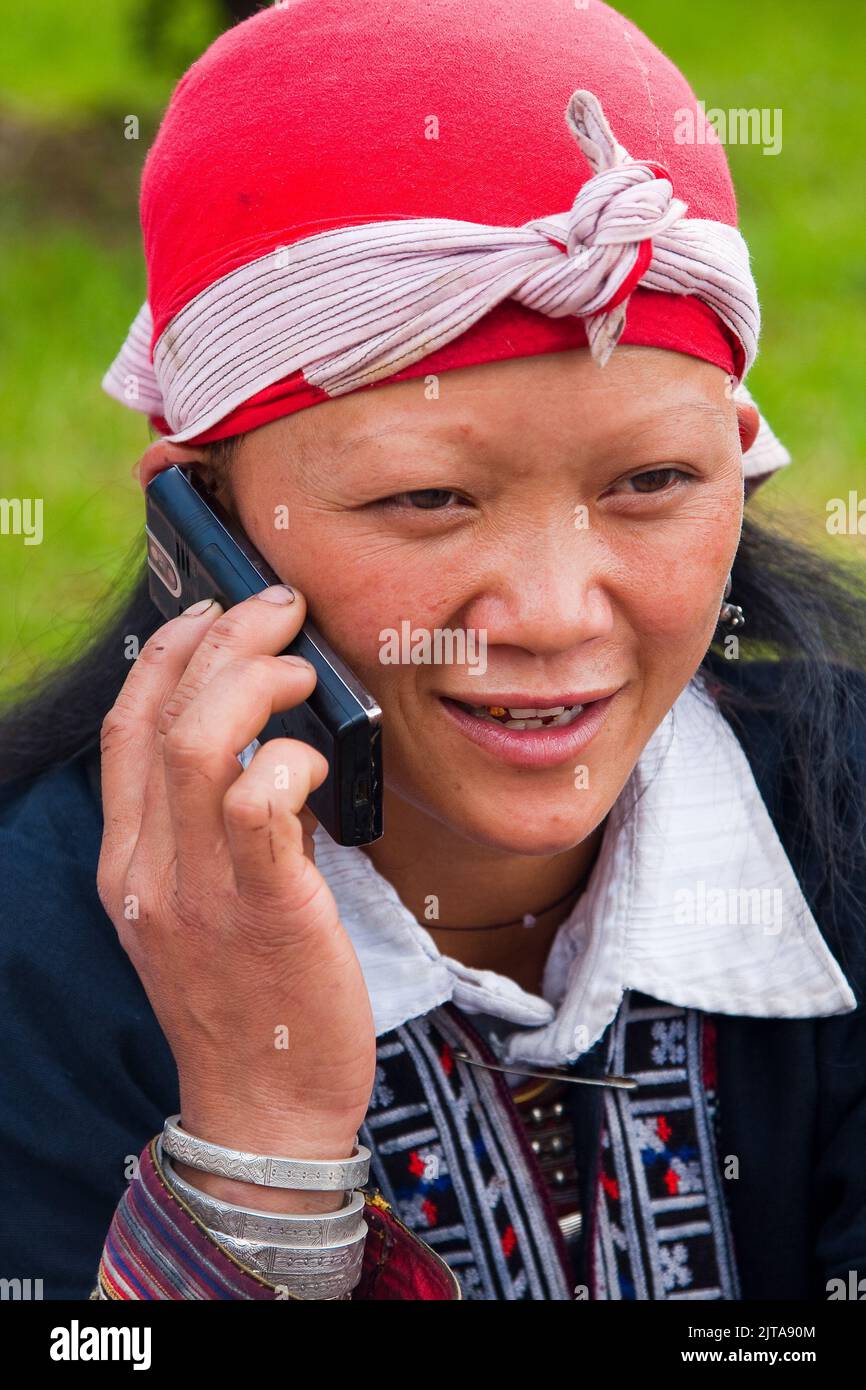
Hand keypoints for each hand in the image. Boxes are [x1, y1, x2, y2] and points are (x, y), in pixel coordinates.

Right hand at [97, 584, 377, 1207]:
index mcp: (129, 865)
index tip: (206, 614)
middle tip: (277, 608)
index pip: (124, 730)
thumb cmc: (249, 999)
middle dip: (219, 639)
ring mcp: (201, 890)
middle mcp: (150, 870)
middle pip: (162, 716)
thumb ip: (212, 832)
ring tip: (301, 668)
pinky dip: (293, 760)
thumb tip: (266, 750)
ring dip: (254, 680)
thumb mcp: (201, 911)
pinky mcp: (268, 909)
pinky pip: (262, 803)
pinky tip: (320, 764)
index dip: (162, 655)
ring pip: (200, 743)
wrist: (265, 1106)